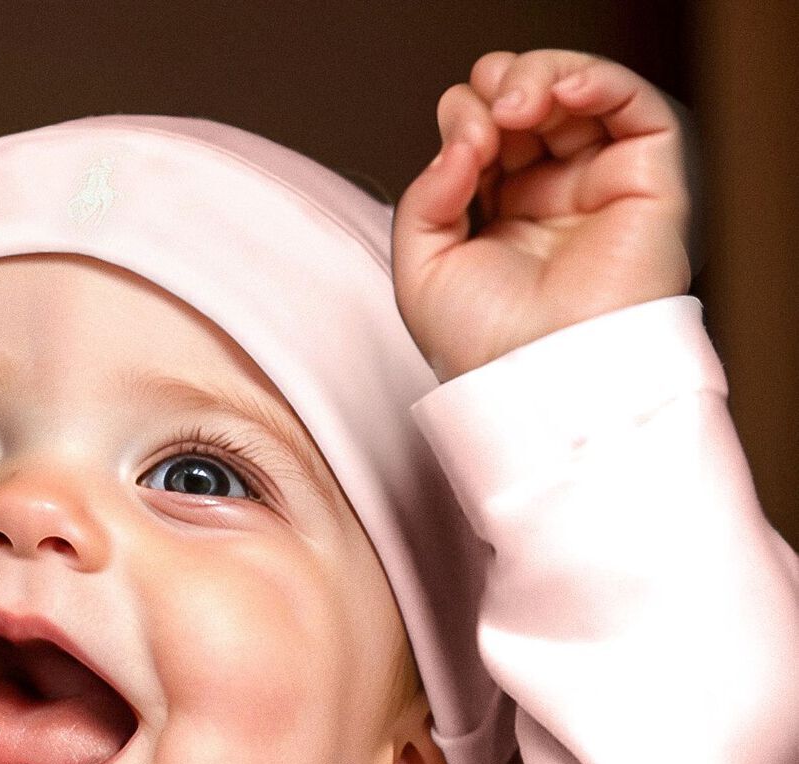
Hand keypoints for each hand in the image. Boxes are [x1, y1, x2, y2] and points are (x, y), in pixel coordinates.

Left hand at [392, 50, 692, 382]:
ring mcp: (600, 187)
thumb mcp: (421, 270)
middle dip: (502, 87)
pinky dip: (600, 80)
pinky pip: (636, 107)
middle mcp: (553, 197)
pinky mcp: (648, 184)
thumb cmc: (483, 347)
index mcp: (500, 216)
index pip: (486, 134)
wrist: (539, 380)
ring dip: (542, 76)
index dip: (467, 117)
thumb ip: (425, 198)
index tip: (459, 145)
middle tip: (486, 113)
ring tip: (515, 104)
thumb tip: (462, 140)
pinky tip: (563, 91)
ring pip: (581, 95)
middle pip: (531, 104)